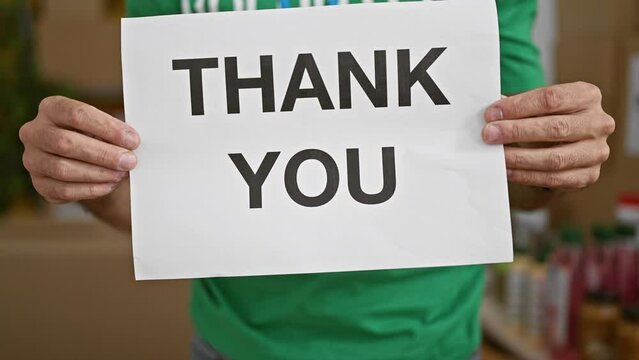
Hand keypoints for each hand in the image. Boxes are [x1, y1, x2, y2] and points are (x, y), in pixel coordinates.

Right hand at [19, 96, 139, 202]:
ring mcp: (33, 159)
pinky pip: (63, 190)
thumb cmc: (97, 138)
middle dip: (103, 154)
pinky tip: (109, 185)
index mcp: (51, 108)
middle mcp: (34, 132)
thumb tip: (131, 143)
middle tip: (129, 161)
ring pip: (62, 169)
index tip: (133, 140)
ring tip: (121, 174)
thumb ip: (114, 132)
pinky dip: (90, 189)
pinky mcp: (40, 184)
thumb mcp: (104, 127)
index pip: (77, 114)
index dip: (108, 128)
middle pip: (65, 142)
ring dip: (98, 173)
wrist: (86, 162)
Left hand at [482, 82, 614, 189]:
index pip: (551, 99)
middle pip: (555, 128)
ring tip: (497, 155)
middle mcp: (599, 123)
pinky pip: (553, 179)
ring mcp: (596, 152)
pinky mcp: (588, 176)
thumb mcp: (539, 105)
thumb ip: (518, 107)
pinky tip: (508, 170)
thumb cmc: (549, 118)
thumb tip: (491, 114)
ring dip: (520, 158)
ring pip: (555, 158)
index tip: (492, 114)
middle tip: (489, 134)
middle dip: (517, 132)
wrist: (569, 144)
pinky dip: (526, 176)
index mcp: (587, 96)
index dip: (518, 106)